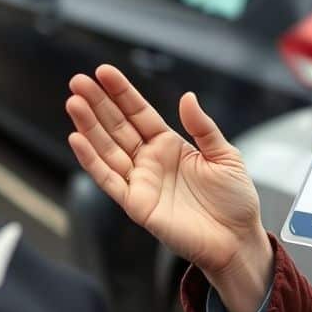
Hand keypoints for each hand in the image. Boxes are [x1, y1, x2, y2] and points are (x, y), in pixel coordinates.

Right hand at [66, 65, 272, 311]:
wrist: (237, 239)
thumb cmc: (234, 200)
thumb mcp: (225, 155)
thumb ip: (203, 127)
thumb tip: (187, 96)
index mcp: (169, 144)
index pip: (139, 112)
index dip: (121, 93)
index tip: (103, 72)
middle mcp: (150, 160)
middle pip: (117, 126)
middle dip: (97, 103)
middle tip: (78, 81)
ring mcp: (140, 182)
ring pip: (107, 149)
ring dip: (89, 126)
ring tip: (74, 102)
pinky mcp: (136, 205)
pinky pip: (108, 179)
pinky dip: (91, 160)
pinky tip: (77, 139)